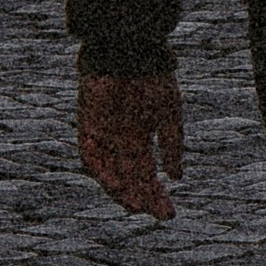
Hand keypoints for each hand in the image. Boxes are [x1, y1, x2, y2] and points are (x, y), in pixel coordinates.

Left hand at [78, 71, 184, 219]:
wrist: (132, 50)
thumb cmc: (153, 75)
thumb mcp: (170, 111)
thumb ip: (172, 143)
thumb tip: (177, 176)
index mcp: (140, 136)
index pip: (147, 173)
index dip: (157, 194)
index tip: (169, 213)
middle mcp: (120, 141)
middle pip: (131, 178)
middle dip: (146, 198)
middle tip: (163, 216)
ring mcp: (103, 136)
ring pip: (111, 174)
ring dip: (124, 192)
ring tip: (139, 208)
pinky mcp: (88, 127)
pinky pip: (91, 158)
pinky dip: (103, 173)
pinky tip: (118, 186)